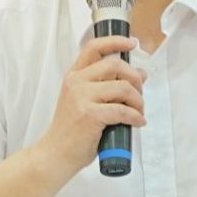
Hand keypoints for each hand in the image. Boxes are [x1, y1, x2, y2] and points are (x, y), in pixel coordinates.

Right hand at [38, 35, 146, 173]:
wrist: (55, 154)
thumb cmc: (72, 130)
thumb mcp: (82, 100)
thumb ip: (104, 86)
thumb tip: (138, 75)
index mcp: (74, 75)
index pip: (94, 48)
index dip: (115, 41)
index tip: (132, 43)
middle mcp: (76, 82)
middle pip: (115, 65)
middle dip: (135, 77)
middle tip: (140, 92)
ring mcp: (82, 98)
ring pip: (123, 88)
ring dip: (138, 100)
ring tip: (139, 111)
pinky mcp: (90, 115)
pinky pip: (123, 110)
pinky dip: (136, 116)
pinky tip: (138, 122)